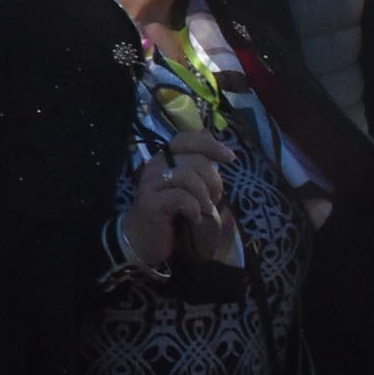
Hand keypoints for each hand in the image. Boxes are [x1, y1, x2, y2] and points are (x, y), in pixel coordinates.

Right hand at [123, 129, 235, 267]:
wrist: (143, 240)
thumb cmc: (169, 213)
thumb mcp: (187, 185)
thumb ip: (196, 163)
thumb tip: (208, 134)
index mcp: (163, 159)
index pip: (185, 139)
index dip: (210, 145)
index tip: (230, 158)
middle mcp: (154, 166)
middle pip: (195, 160)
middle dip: (213, 181)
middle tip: (214, 199)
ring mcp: (150, 184)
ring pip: (188, 177)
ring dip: (204, 197)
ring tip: (204, 210)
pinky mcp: (150, 203)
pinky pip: (181, 198)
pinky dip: (194, 209)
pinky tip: (194, 218)